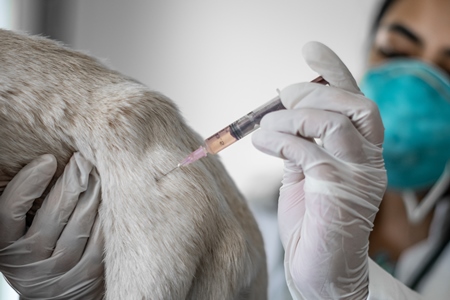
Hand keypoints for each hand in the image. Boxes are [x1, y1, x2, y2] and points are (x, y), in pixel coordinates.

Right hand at [0, 153, 104, 298]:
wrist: (51, 293)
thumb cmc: (35, 250)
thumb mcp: (20, 232)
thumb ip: (26, 206)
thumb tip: (46, 162)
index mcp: (5, 245)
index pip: (9, 210)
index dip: (28, 182)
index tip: (48, 159)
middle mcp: (28, 261)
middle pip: (52, 215)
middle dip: (71, 182)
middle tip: (83, 159)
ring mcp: (59, 271)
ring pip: (79, 227)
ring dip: (92, 196)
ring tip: (99, 174)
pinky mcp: (86, 276)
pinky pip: (100, 241)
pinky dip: (106, 219)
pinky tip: (110, 201)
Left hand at [252, 41, 386, 298]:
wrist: (319, 269)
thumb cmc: (312, 222)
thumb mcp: (304, 174)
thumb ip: (300, 145)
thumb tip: (279, 117)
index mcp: (359, 151)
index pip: (354, 101)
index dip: (334, 72)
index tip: (311, 49)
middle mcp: (367, 159)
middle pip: (355, 104)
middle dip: (314, 92)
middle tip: (282, 96)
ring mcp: (358, 175)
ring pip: (334, 123)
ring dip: (292, 118)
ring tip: (264, 129)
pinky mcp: (339, 191)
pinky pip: (310, 151)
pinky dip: (282, 141)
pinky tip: (263, 144)